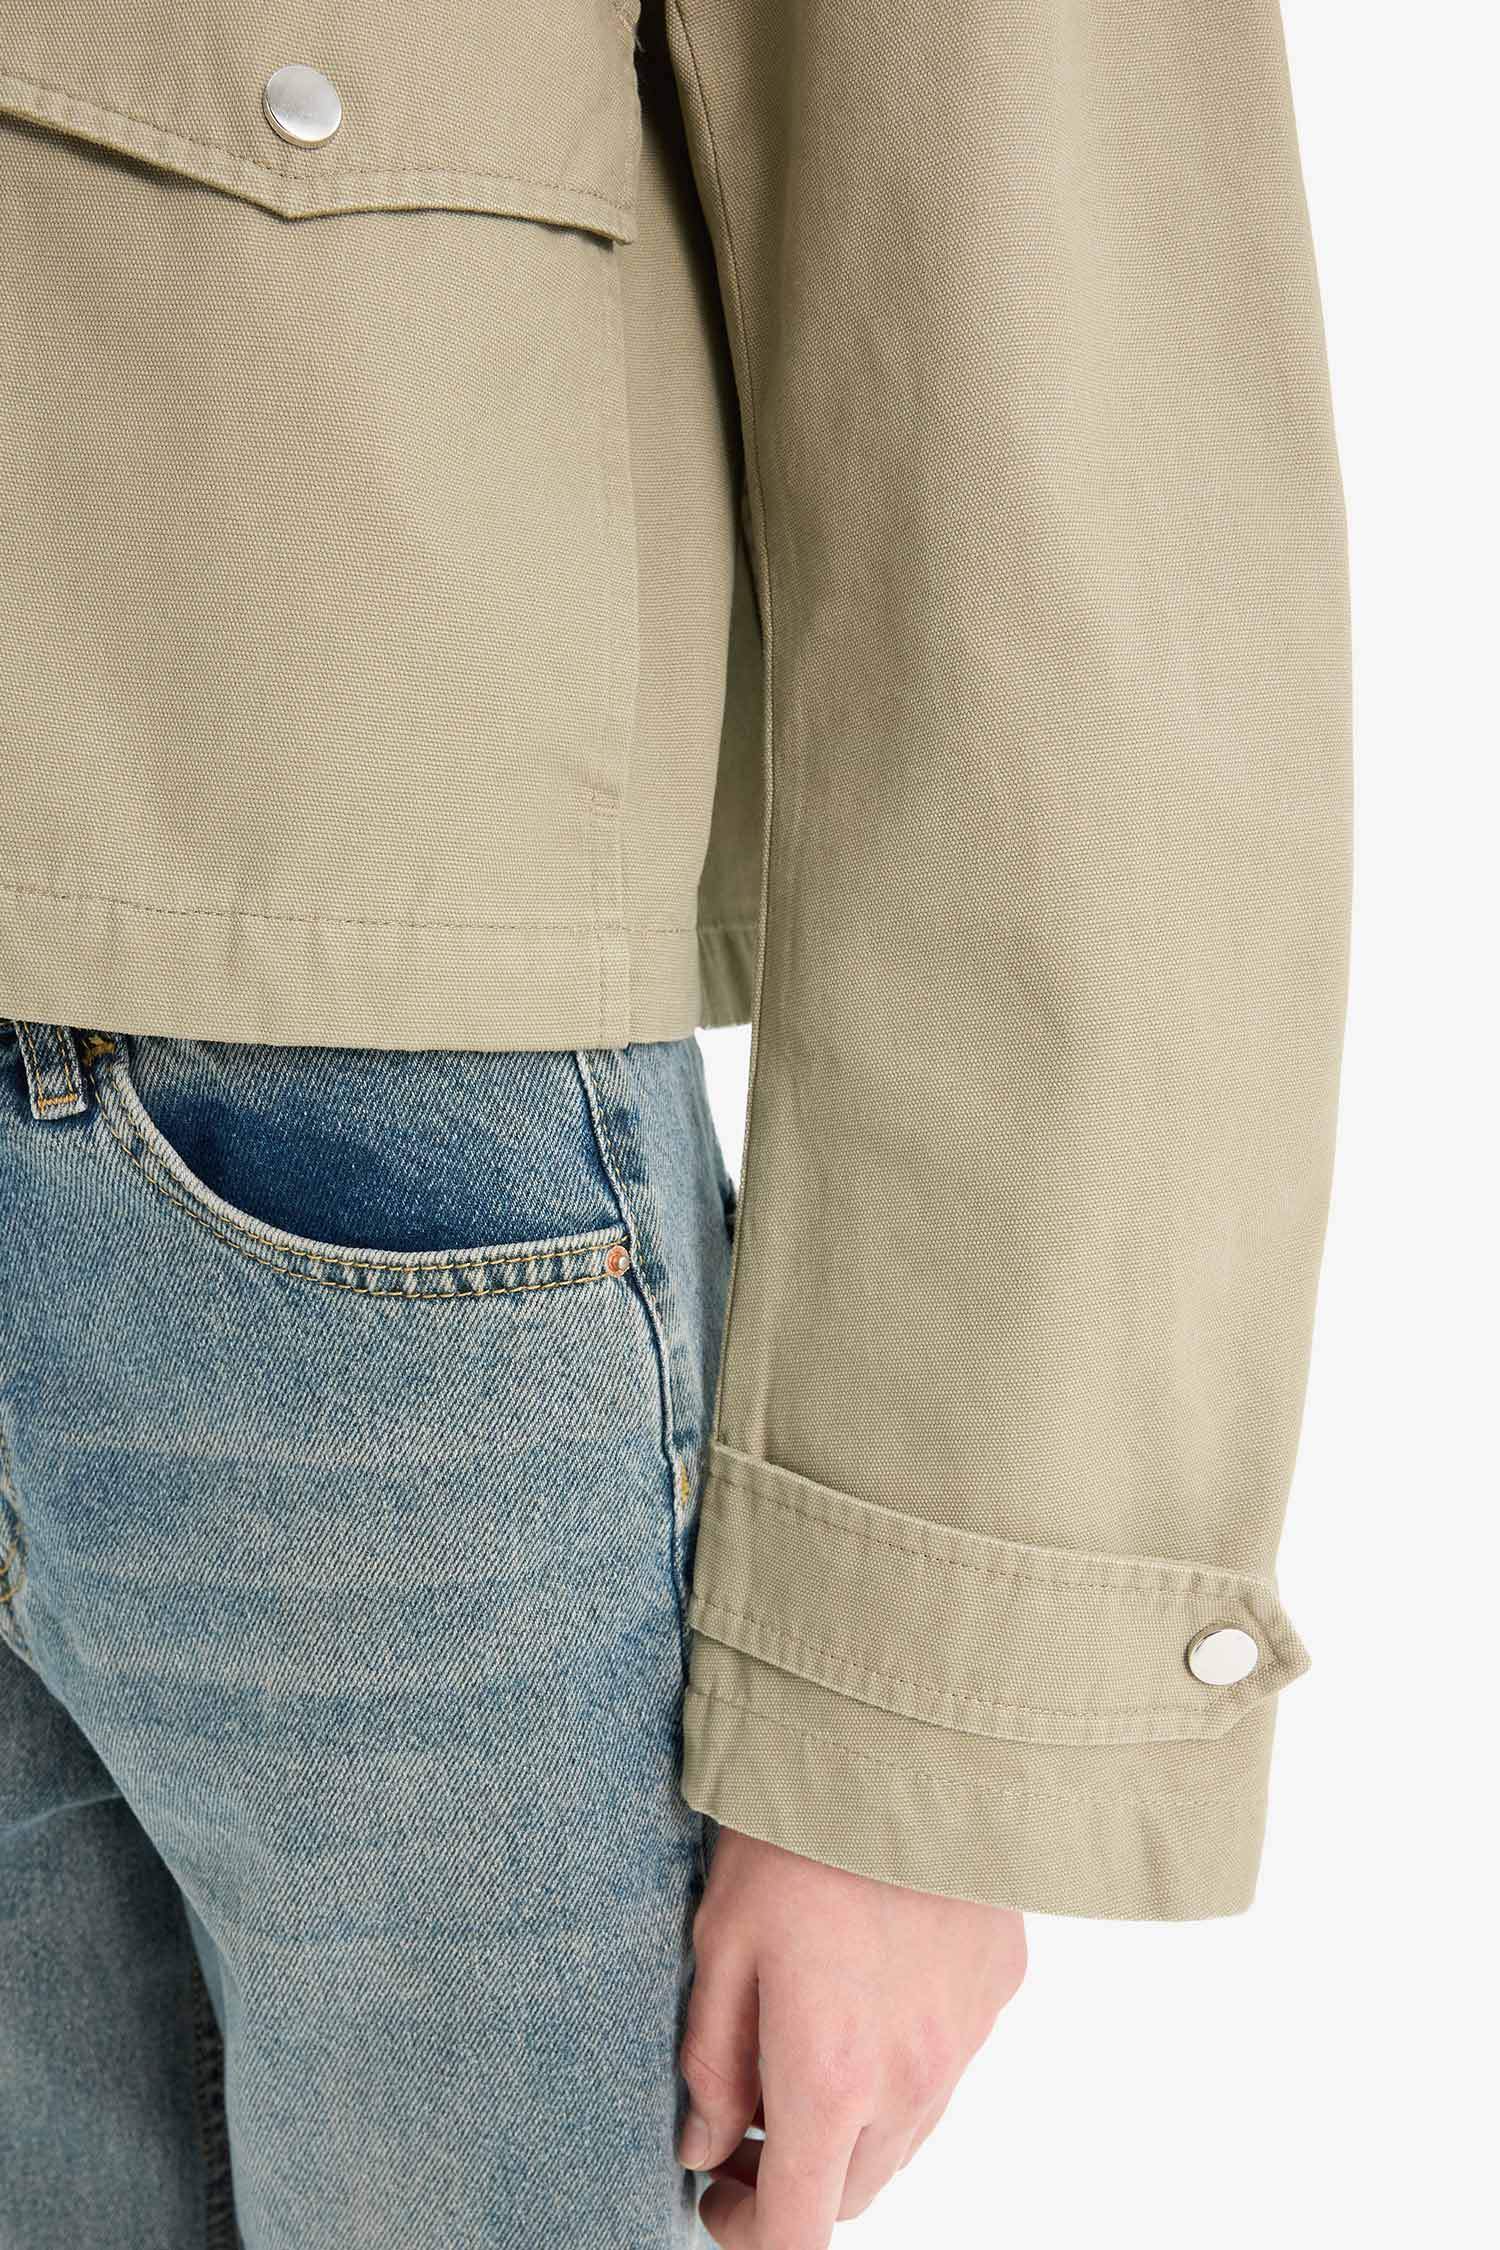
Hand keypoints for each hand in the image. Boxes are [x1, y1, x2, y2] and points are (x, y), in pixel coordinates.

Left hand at [677, 1829, 1025, 2244]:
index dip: (748, 2233)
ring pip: (905, 2133)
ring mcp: (966, 2037)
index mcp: (830, 2079)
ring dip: (853, 2122)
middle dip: (796, 2175)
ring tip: (802, 2041)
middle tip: (744, 2115)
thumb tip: (706, 2146)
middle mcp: (912, 2080)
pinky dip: (903, 2057)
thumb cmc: (792, 1837)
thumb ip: (711, 2066)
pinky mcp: (999, 1987)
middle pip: (854, 2189)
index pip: (798, 2231)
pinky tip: (866, 1983)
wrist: (902, 1741)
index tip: (718, 2191)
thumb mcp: (720, 1947)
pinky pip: (947, 2059)